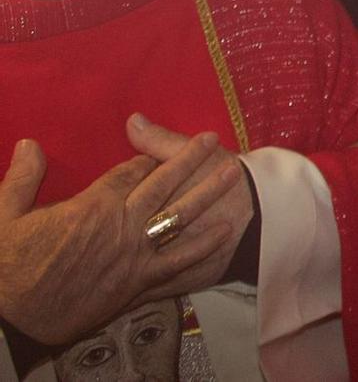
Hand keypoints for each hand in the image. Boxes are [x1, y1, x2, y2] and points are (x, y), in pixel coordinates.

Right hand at [0, 130, 242, 345]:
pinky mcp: (139, 283)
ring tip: (232, 174)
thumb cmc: (7, 266)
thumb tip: (29, 143)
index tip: (161, 147)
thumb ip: (22, 177)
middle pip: (163, 184)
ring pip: (179, 215)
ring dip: (207, 193)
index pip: (130, 172)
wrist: (11, 318)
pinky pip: (178, 261)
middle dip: (188, 160)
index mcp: (92, 204)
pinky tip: (222, 232)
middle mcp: (121, 224)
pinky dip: (201, 246)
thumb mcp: (5, 216)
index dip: (147, 157)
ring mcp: (134, 253)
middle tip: (212, 141)